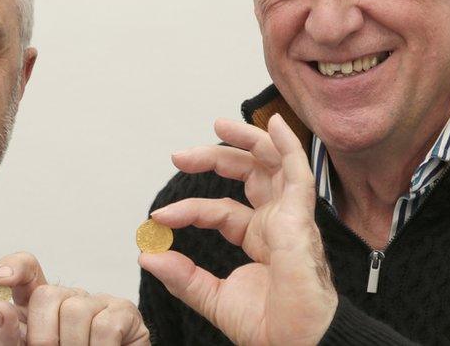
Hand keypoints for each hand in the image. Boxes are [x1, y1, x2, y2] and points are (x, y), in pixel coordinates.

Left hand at [0, 252, 149, 345]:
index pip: (27, 270)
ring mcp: (97, 303)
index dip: (16, 266)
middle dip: (43, 335)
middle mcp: (68, 299)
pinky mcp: (124, 313)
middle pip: (48, 294)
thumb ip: (2, 336)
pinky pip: (105, 325)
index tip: (1, 278)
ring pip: (76, 310)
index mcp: (36, 307)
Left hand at [138, 114, 337, 345]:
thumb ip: (182, 275)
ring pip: (273, 162)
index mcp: (259, 238)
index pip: (219, 209)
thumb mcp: (213, 298)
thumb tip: (148, 254)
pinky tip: (276, 124)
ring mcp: (290, 216)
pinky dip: (288, 145)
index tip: (158, 218)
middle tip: (179, 155)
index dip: (188, 209)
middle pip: (246, 174)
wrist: (298, 344)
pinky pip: (299, 172)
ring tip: (218, 124)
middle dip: (213, 157)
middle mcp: (276, 221)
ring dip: (247, 139)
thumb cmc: (272, 327)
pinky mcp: (301, 216)